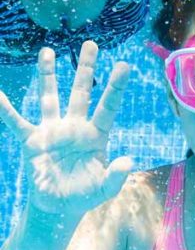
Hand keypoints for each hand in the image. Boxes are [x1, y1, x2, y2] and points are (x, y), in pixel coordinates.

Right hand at [0, 42, 132, 217]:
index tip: (125, 65)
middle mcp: (75, 126)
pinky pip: (16, 121)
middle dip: (85, 68)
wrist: (58, 206)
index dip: (115, 87)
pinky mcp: (32, 140)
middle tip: (90, 43)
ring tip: (47, 49)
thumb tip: (128, 161)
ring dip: (48, 74)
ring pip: (50, 97)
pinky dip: (5, 109)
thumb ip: (116, 176)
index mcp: (96, 135)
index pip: (107, 107)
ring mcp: (52, 131)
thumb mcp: (105, 189)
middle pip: (81, 92)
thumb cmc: (85, 194)